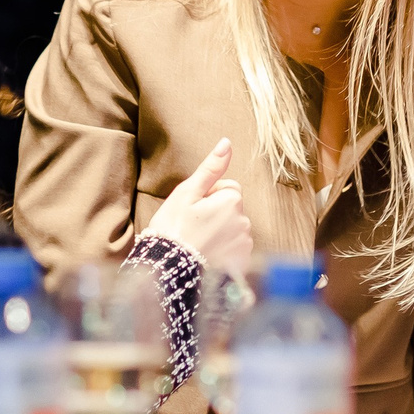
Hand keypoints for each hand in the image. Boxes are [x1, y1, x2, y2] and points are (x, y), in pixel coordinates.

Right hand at [145, 139, 253, 274]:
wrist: (169, 271)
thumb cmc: (173, 229)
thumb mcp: (186, 193)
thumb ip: (210, 168)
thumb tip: (227, 142)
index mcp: (232, 201)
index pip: (228, 189)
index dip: (208, 197)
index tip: (192, 211)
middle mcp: (244, 222)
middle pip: (232, 210)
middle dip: (216, 215)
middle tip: (193, 228)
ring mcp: (244, 245)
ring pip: (234, 230)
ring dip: (220, 234)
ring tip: (198, 244)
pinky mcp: (242, 264)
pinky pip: (236, 251)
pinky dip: (224, 253)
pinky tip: (207, 258)